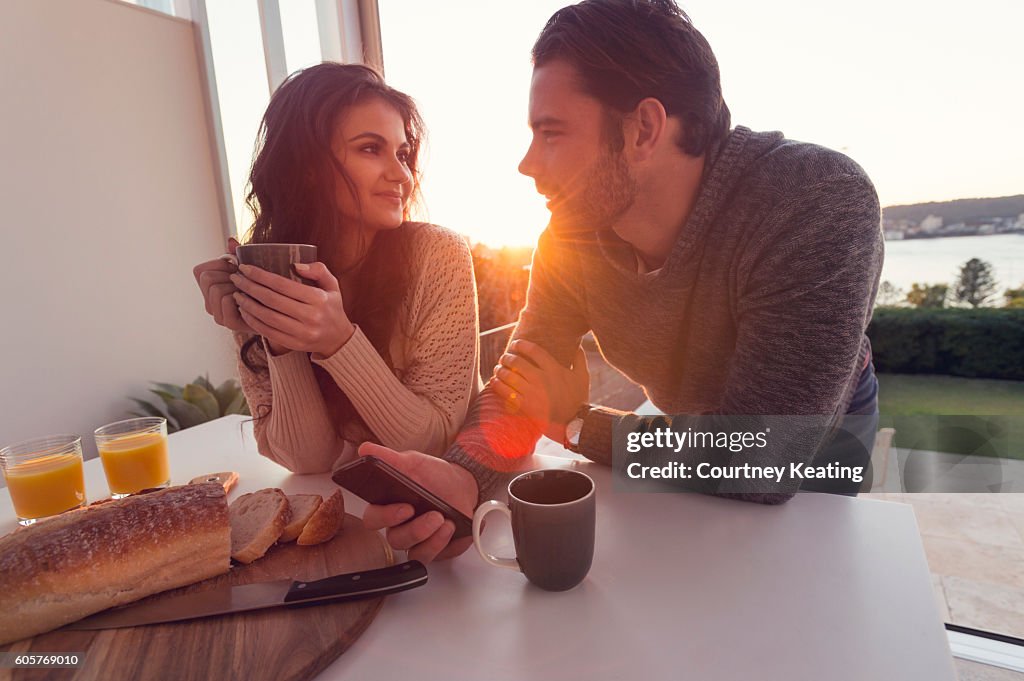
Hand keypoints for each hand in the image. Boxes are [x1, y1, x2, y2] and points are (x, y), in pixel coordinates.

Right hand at [193, 238, 254, 333]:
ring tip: (247, 291)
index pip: (199, 270)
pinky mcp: (229, 323)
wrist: (278, 312)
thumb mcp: (248, 267)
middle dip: (227, 275)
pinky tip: (249, 299)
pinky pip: (226, 300)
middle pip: (207, 278)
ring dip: (234, 286)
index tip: (235, 268)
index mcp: (209, 289)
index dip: (219, 265)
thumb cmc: (262, 287)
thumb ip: (237, 254)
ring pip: (216, 288)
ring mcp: (218, 314)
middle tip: (243, 281)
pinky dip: (239, 296)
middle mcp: (210, 302)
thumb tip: (231, 240)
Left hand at [230, 262, 355, 356]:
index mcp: (318, 299)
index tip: (245, 268)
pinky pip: (267, 332)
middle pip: (271, 300)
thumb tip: (295, 265)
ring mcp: (302, 333)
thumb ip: (318, 269)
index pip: (283, 285)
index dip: (261, 275)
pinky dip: (253, 321)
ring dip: (248, 305)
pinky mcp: (293, 344)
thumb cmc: (331, 307)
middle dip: (249, 287)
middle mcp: (310, 317)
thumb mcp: (332, 284)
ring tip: (237, 294)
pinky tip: (244, 311)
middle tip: (236, 278)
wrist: (338, 339)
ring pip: (267, 317)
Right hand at [358, 443, 477, 562]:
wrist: (463, 486)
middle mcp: (399, 527)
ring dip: (428, 535)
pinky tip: (449, 527)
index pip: (373, 519)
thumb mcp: (413, 463)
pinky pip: (429, 556)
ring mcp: (415, 541)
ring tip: (442, 518)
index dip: (385, 517)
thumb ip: (388, 458)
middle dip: (413, 529)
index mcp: (388, 506)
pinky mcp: (432, 549)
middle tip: (430, 515)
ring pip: (412, 550)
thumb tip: (364, 449)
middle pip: (394, 539)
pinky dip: (439, 543)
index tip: (404, 507)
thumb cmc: (434, 476)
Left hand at [491, 340, 588, 442]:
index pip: (533, 350)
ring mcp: (531, 393)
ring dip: (500, 370)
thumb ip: (579, 359)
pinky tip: (494, 381)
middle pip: (516, 361)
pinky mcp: (524, 406)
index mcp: (554, 369)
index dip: (521, 345)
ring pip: (508, 376)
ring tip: (498, 368)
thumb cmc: (578, 399)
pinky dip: (497, 385)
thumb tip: (577, 344)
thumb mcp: (583, 377)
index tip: (516, 344)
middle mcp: (541, 379)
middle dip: (507, 357)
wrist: (574, 424)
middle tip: (504, 357)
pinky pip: (505, 392)